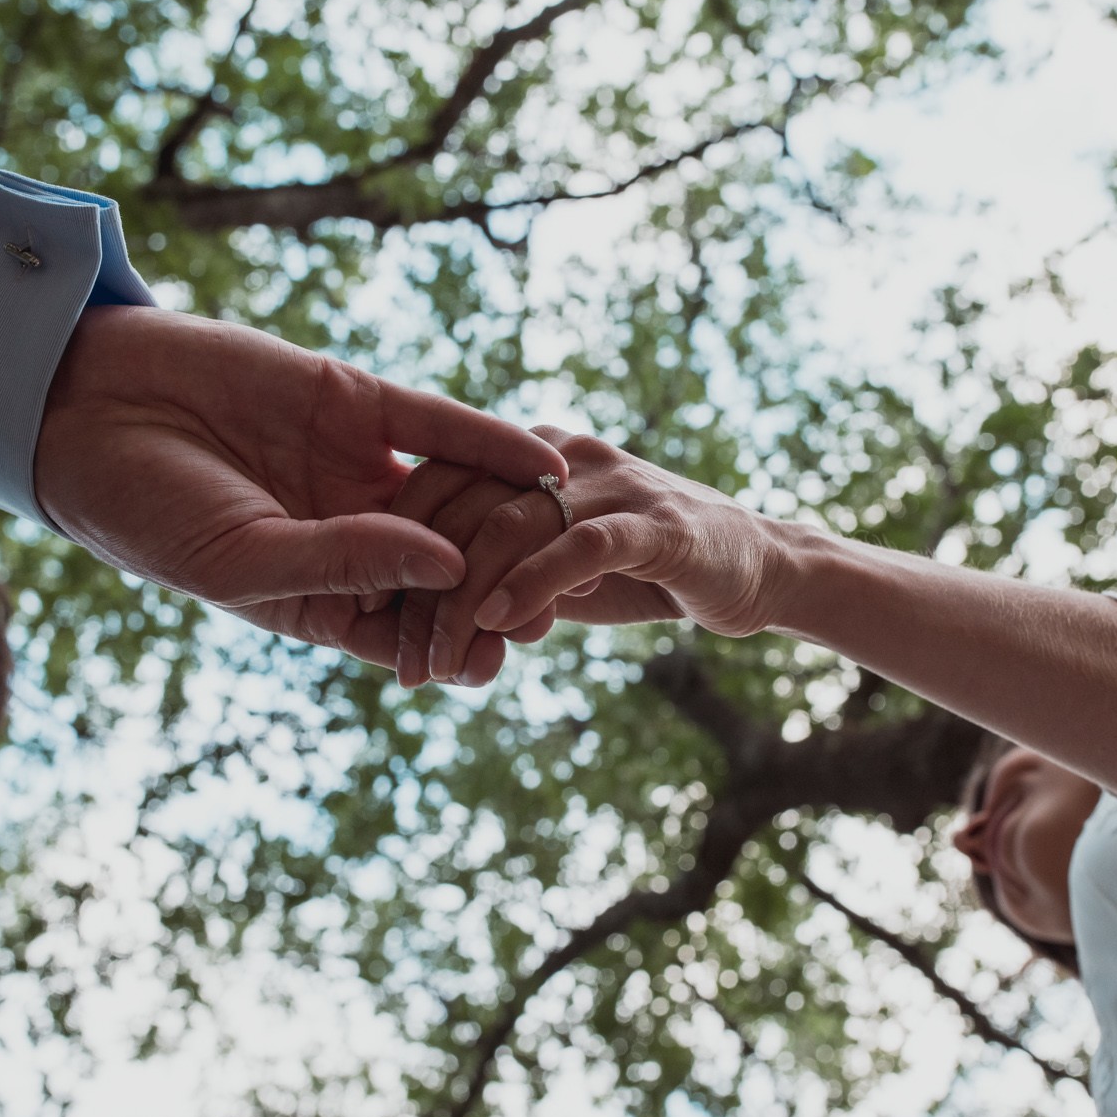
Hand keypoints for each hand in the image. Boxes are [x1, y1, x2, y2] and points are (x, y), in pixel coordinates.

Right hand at [32, 305, 566, 672]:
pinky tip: (547, 463)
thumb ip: (347, 562)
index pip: (404, 633)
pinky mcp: (359, 403)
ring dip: (510, 517)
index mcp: (316, 598)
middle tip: (554, 601)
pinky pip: (442, 426)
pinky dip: (492, 442)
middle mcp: (349, 537)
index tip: (499, 657)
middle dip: (499, 586)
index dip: (452, 646)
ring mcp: (359, 470)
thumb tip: (450, 566)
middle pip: (446, 570)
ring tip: (569, 536)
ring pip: (455, 497)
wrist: (88, 407)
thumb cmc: (146, 509)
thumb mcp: (244, 558)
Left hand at [387, 428, 793, 684]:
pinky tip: (500, 625)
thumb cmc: (646, 572)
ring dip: (464, 602)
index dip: (391, 546)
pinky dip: (533, 583)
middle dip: (419, 588)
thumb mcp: (556, 574)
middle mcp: (561, 454)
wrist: (754, 570)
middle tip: (398, 660)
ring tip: (439, 661)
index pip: (435, 482)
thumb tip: (427, 619)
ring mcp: (610, 483)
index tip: (362, 614)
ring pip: (508, 527)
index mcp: (527, 455)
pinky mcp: (656, 522)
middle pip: (459, 505)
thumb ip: (498, 579)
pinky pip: (580, 545)